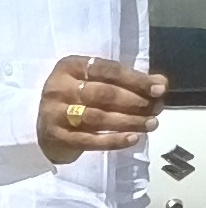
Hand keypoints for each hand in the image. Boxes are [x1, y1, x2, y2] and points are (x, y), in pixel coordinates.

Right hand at [40, 54, 164, 161]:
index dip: (136, 80)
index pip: (108, 70)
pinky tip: (133, 138)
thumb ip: (129, 81)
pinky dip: (113, 140)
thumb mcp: (99, 83)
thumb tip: (160, 84)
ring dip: (129, 121)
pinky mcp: (56, 135)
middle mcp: (58, 87)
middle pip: (103, 94)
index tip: (159, 89)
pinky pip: (89, 140)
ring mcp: (54, 112)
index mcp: (70, 67)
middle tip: (156, 109)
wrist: (46, 128)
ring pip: (98, 117)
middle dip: (135, 102)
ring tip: (151, 124)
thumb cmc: (78, 100)